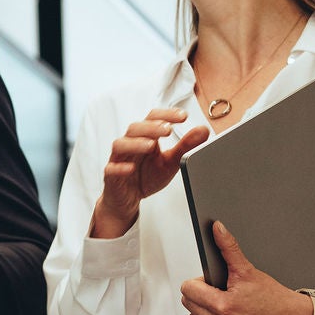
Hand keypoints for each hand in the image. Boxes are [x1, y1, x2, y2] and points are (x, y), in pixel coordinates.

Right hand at [92, 107, 208, 238]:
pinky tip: (131, 168)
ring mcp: (119, 160)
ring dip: (135, 143)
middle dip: (151, 127)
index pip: (152, 119)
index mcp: (144, 138)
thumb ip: (185, 146)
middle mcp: (130, 145)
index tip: (183, 117)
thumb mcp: (170, 162)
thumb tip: (203, 130)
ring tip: (151, 145)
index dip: (166, 115)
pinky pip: (111, 168)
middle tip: (168, 130)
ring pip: (120, 145)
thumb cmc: (146, 177)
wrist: (127, 199)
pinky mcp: (111, 176)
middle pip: (135, 128)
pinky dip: (120, 167)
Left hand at [179, 222, 314, 314]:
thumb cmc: (272, 298)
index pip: (188, 290)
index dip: (199, 283)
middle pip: (189, 305)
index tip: (211, 285)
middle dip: (202, 297)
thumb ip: (229, 248)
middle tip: (222, 296)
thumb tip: (217, 229)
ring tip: (224, 310)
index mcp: (224, 306)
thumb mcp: (248, 271)